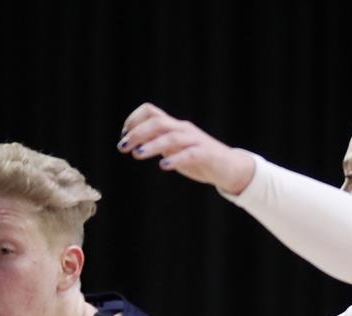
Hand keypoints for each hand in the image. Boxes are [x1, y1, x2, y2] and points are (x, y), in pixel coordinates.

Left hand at [118, 103, 257, 193]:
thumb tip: (133, 143)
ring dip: (152, 144)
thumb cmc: (198, 159)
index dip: (133, 120)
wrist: (229, 167)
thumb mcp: (173, 149)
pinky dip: (175, 159)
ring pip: (171, 137)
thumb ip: (157, 143)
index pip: (151, 111)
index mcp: (174, 126)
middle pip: (157, 122)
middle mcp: (183, 129)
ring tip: (137, 153)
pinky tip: (163, 166)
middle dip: (137, 132)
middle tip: (122, 147)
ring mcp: (195, 141)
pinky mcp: (205, 154)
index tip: (123, 136)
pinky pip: (189, 154)